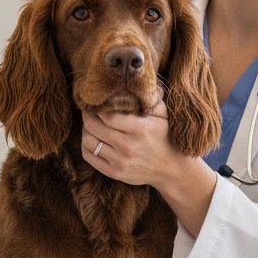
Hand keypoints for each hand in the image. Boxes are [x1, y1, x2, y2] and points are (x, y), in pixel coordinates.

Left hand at [83, 101, 216, 237]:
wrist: (172, 168)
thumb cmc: (166, 136)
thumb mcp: (163, 114)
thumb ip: (147, 99)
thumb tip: (129, 85)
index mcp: (140, 129)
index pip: (107, 115)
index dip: (97, 107)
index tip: (96, 102)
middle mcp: (128, 146)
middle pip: (94, 127)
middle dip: (88, 116)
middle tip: (88, 110)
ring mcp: (120, 161)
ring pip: (88, 141)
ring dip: (85, 130)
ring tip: (90, 124)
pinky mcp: (114, 173)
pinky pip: (89, 157)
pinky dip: (85, 145)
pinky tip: (91, 138)